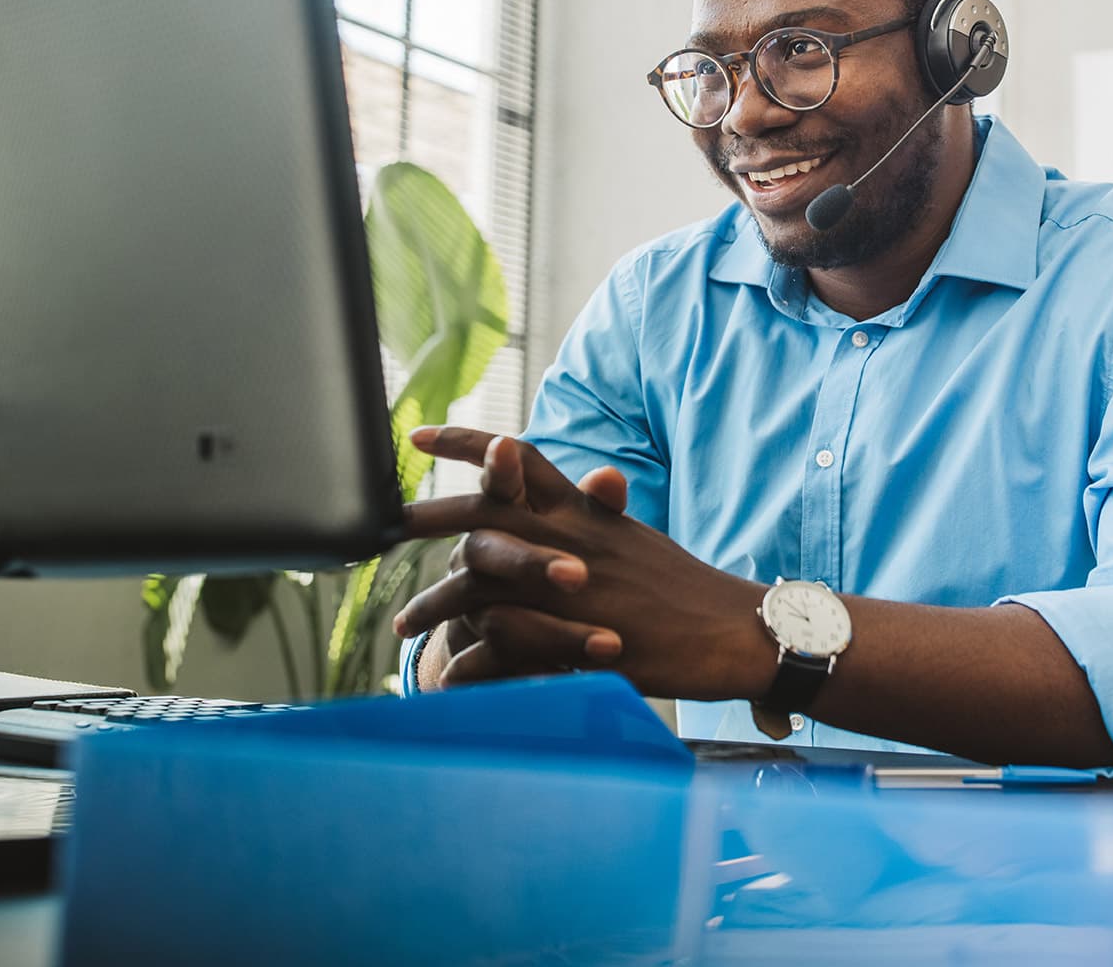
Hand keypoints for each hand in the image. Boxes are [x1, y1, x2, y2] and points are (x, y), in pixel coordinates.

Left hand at [396, 427, 770, 699]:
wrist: (731, 630)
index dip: (468, 442)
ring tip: (401, 625)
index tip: (417, 435)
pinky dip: (475, 663)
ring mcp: (573, 590)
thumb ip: (599, 514)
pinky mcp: (578, 640)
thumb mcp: (635, 537)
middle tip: (381, 526)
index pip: (520, 460)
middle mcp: (572, 539)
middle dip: (427, 517)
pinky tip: (449, 676)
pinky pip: (510, 649)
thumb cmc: (684, 585)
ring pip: (485, 586)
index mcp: (584, 510)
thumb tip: (591, 483)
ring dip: (437, 604)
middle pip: (484, 514)